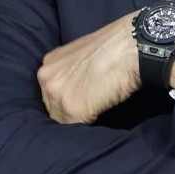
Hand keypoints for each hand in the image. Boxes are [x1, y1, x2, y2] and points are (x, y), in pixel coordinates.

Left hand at [38, 9, 140, 123]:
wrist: (128, 47)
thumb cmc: (113, 46)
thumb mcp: (81, 54)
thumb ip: (71, 71)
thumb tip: (76, 85)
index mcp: (48, 63)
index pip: (51, 91)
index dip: (68, 96)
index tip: (82, 97)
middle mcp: (46, 78)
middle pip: (52, 107)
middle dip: (69, 109)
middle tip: (91, 103)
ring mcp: (56, 95)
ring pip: (62, 119)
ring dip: (78, 118)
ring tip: (97, 105)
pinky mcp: (71, 111)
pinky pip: (76, 127)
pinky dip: (88, 123)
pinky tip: (101, 109)